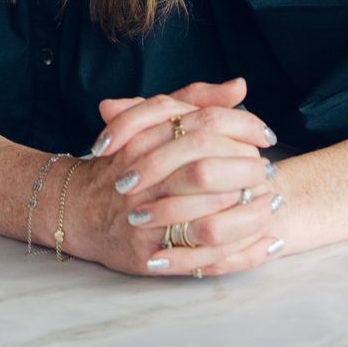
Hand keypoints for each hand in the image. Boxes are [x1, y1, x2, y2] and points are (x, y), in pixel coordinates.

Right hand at [73, 79, 281, 278]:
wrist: (75, 208)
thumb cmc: (123, 162)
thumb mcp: (153, 122)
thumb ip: (195, 102)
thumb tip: (239, 87)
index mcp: (144, 140)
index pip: (201, 125)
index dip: (241, 129)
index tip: (266, 135)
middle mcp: (141, 180)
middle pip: (205, 172)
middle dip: (245, 173)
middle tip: (270, 172)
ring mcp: (142, 219)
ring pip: (206, 220)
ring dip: (247, 215)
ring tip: (272, 203)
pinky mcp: (146, 255)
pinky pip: (202, 259)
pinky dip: (240, 254)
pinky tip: (267, 242)